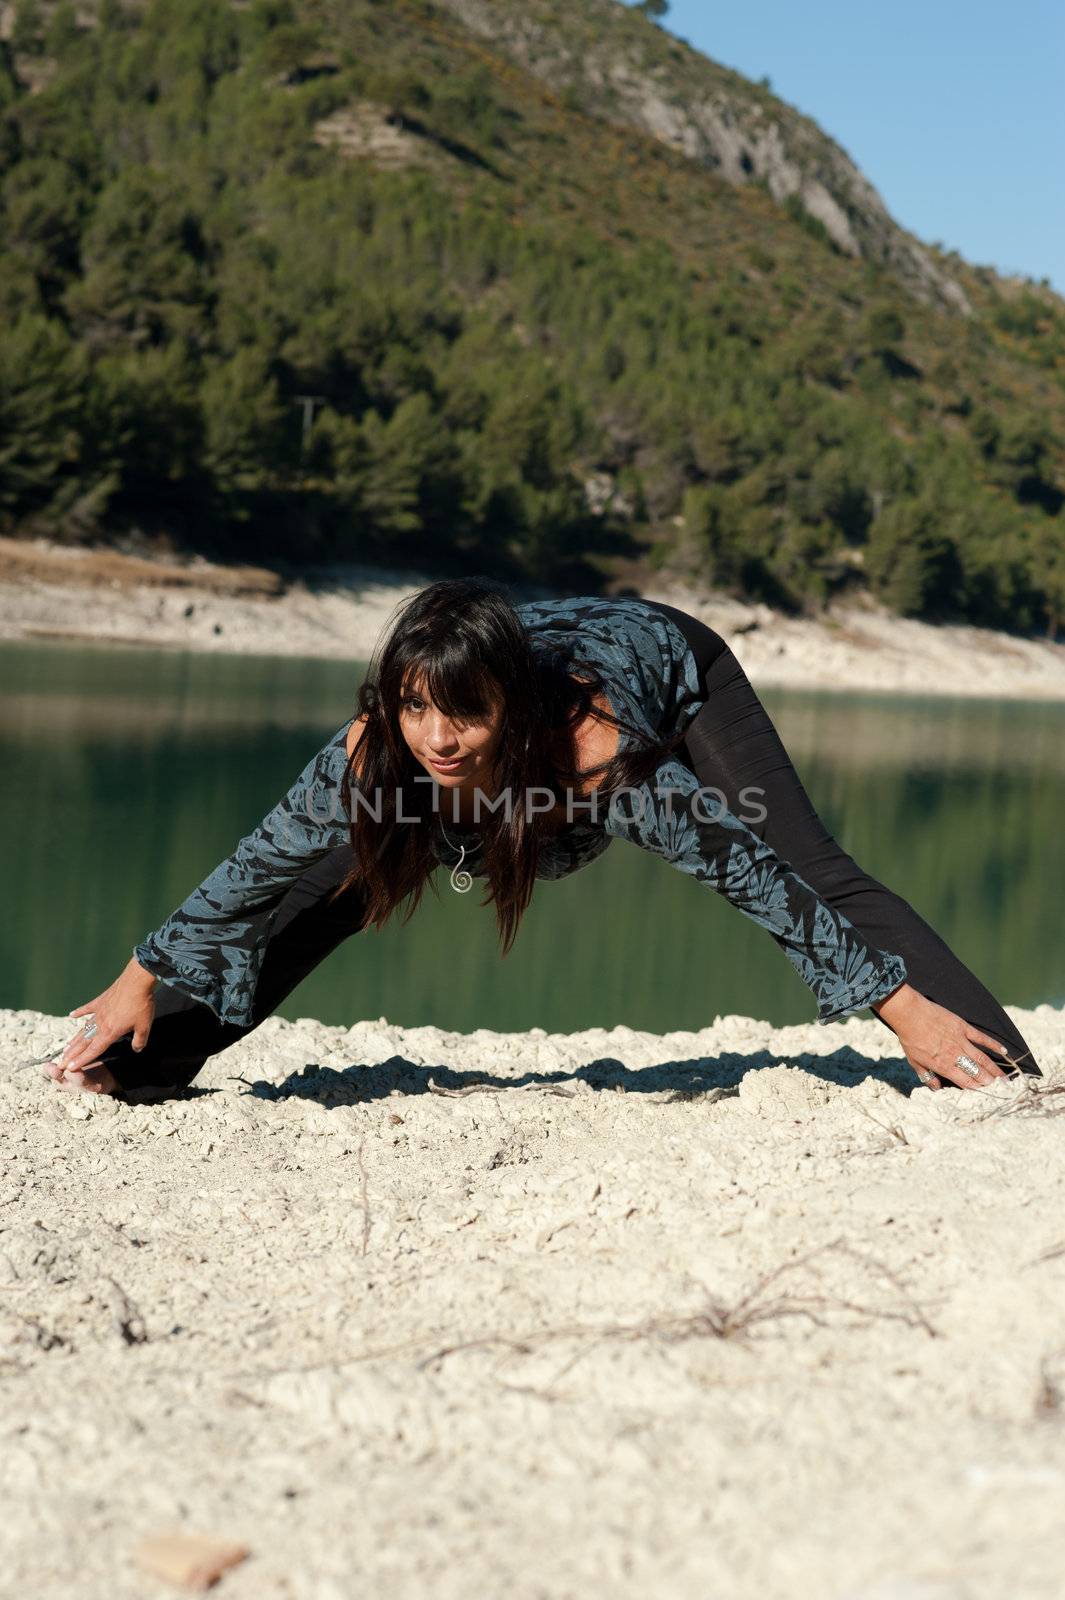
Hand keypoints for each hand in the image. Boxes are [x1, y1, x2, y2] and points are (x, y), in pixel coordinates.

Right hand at [44, 958, 156, 1095]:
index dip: (82, 1061)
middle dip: (72, 1054)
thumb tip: (137, 1050)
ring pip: (84, 1028)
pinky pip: (87, 1008)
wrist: (136, 981)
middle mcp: (100, 1024)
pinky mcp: (100, 1000)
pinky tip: (71, 1015)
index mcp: (110, 1032)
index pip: (93, 1051)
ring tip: (66, 1048)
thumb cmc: (141, 1005)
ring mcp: (99, 1011)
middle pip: (84, 1042)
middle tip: (61, 1062)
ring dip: (75, 1039)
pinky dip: (80, 1012)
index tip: (69, 1068)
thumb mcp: (144, 1026)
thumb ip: (139, 1041)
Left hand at [871, 982, 1011, 1090]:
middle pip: (977, 1072)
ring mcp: (960, 1041)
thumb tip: (936, 1089)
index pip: (965, 1082)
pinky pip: (981, 1038)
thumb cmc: (909, 1038)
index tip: (987, 1095)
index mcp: (943, 1066)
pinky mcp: (963, 1027)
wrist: (909, 1013)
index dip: (977, 1089)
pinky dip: (993, 1044)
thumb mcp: (914, 1062)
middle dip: (990, 1083)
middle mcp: (954, 1055)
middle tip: (1002, 1090)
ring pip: (982, 1058)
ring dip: (995, 1069)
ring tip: (1006, 1079)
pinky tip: (1004, 1051)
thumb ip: (927, 1076)